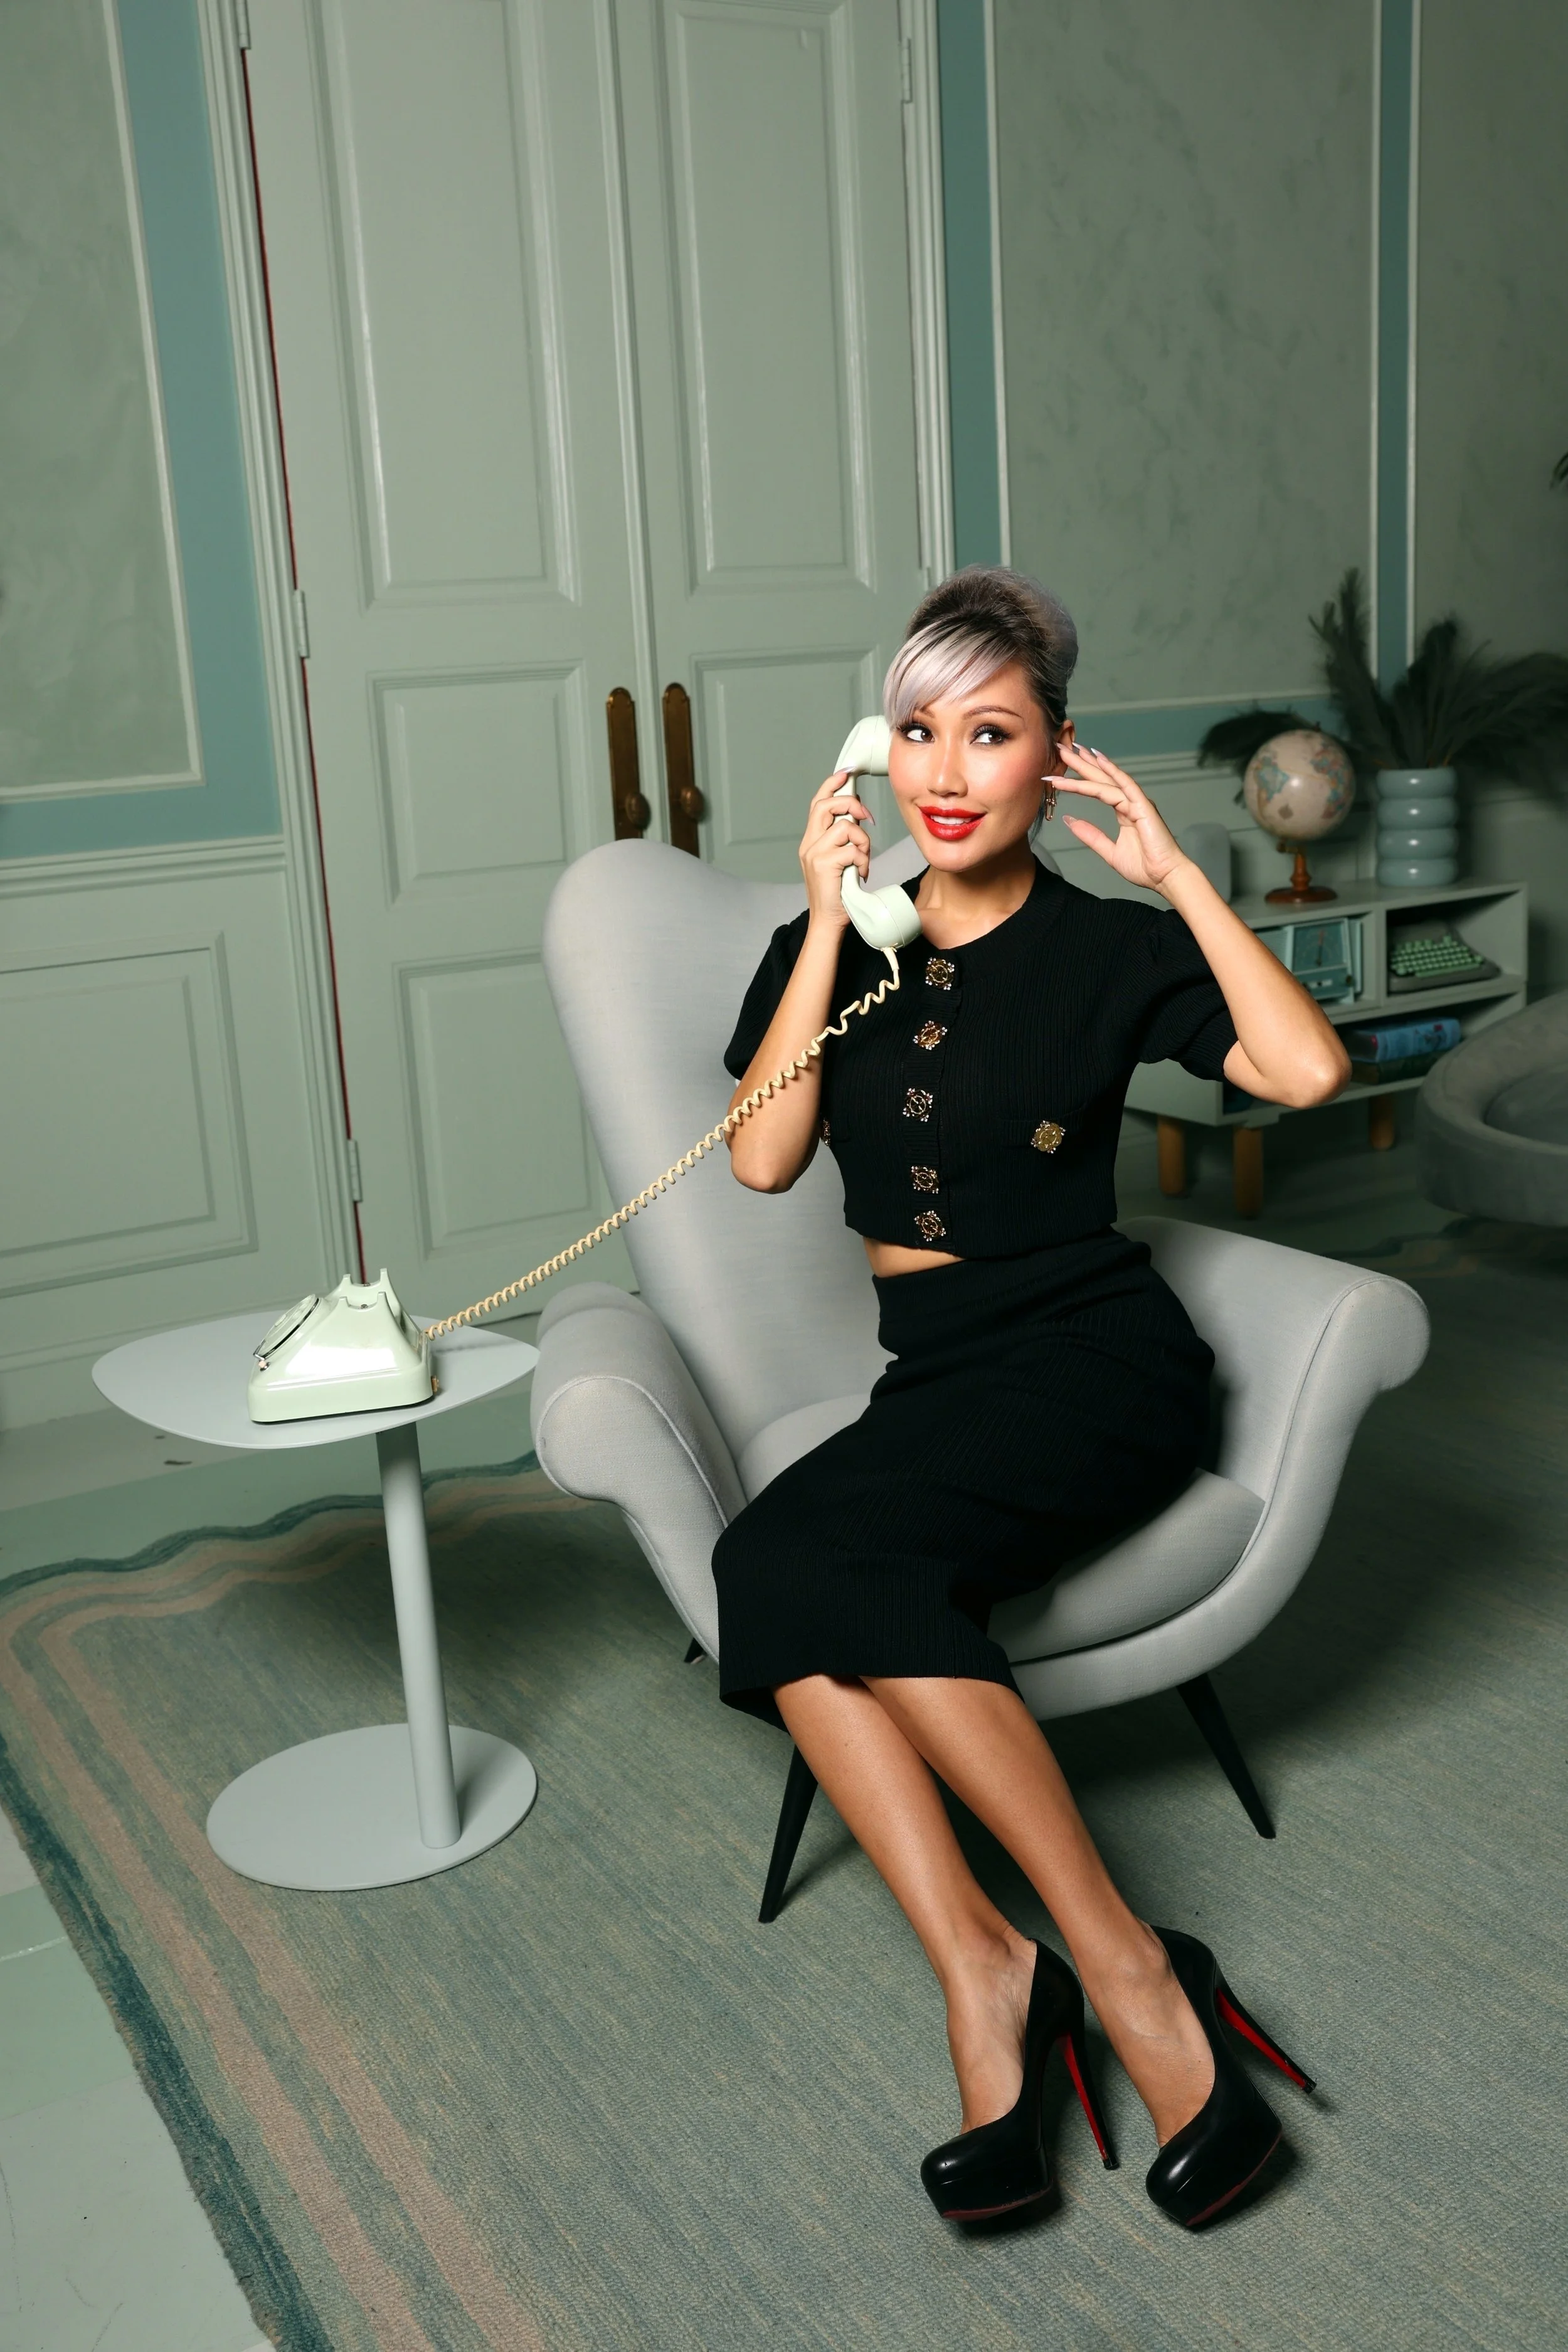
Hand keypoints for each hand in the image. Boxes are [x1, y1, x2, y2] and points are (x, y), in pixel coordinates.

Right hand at [799, 771, 872, 928]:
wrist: (828, 922)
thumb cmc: (837, 895)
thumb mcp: (838, 862)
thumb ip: (842, 841)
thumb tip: (858, 818)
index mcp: (811, 841)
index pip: (817, 803)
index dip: (831, 785)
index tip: (845, 775)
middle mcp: (808, 844)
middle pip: (826, 805)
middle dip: (852, 804)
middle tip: (867, 818)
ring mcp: (814, 853)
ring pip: (845, 827)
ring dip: (863, 842)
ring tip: (863, 860)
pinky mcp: (824, 864)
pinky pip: (852, 849)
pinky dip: (863, 860)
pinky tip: (861, 874)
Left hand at [1051, 745, 1191, 893]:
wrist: (1166, 877)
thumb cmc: (1145, 867)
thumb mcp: (1110, 851)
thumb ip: (1091, 835)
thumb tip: (1070, 820)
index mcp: (1124, 811)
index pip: (1097, 788)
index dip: (1078, 778)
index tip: (1058, 770)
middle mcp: (1130, 802)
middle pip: (1100, 778)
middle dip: (1080, 763)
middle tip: (1060, 747)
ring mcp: (1137, 802)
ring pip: (1107, 780)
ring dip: (1087, 766)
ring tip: (1068, 752)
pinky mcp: (1143, 807)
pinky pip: (1123, 786)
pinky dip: (1111, 771)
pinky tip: (1097, 759)